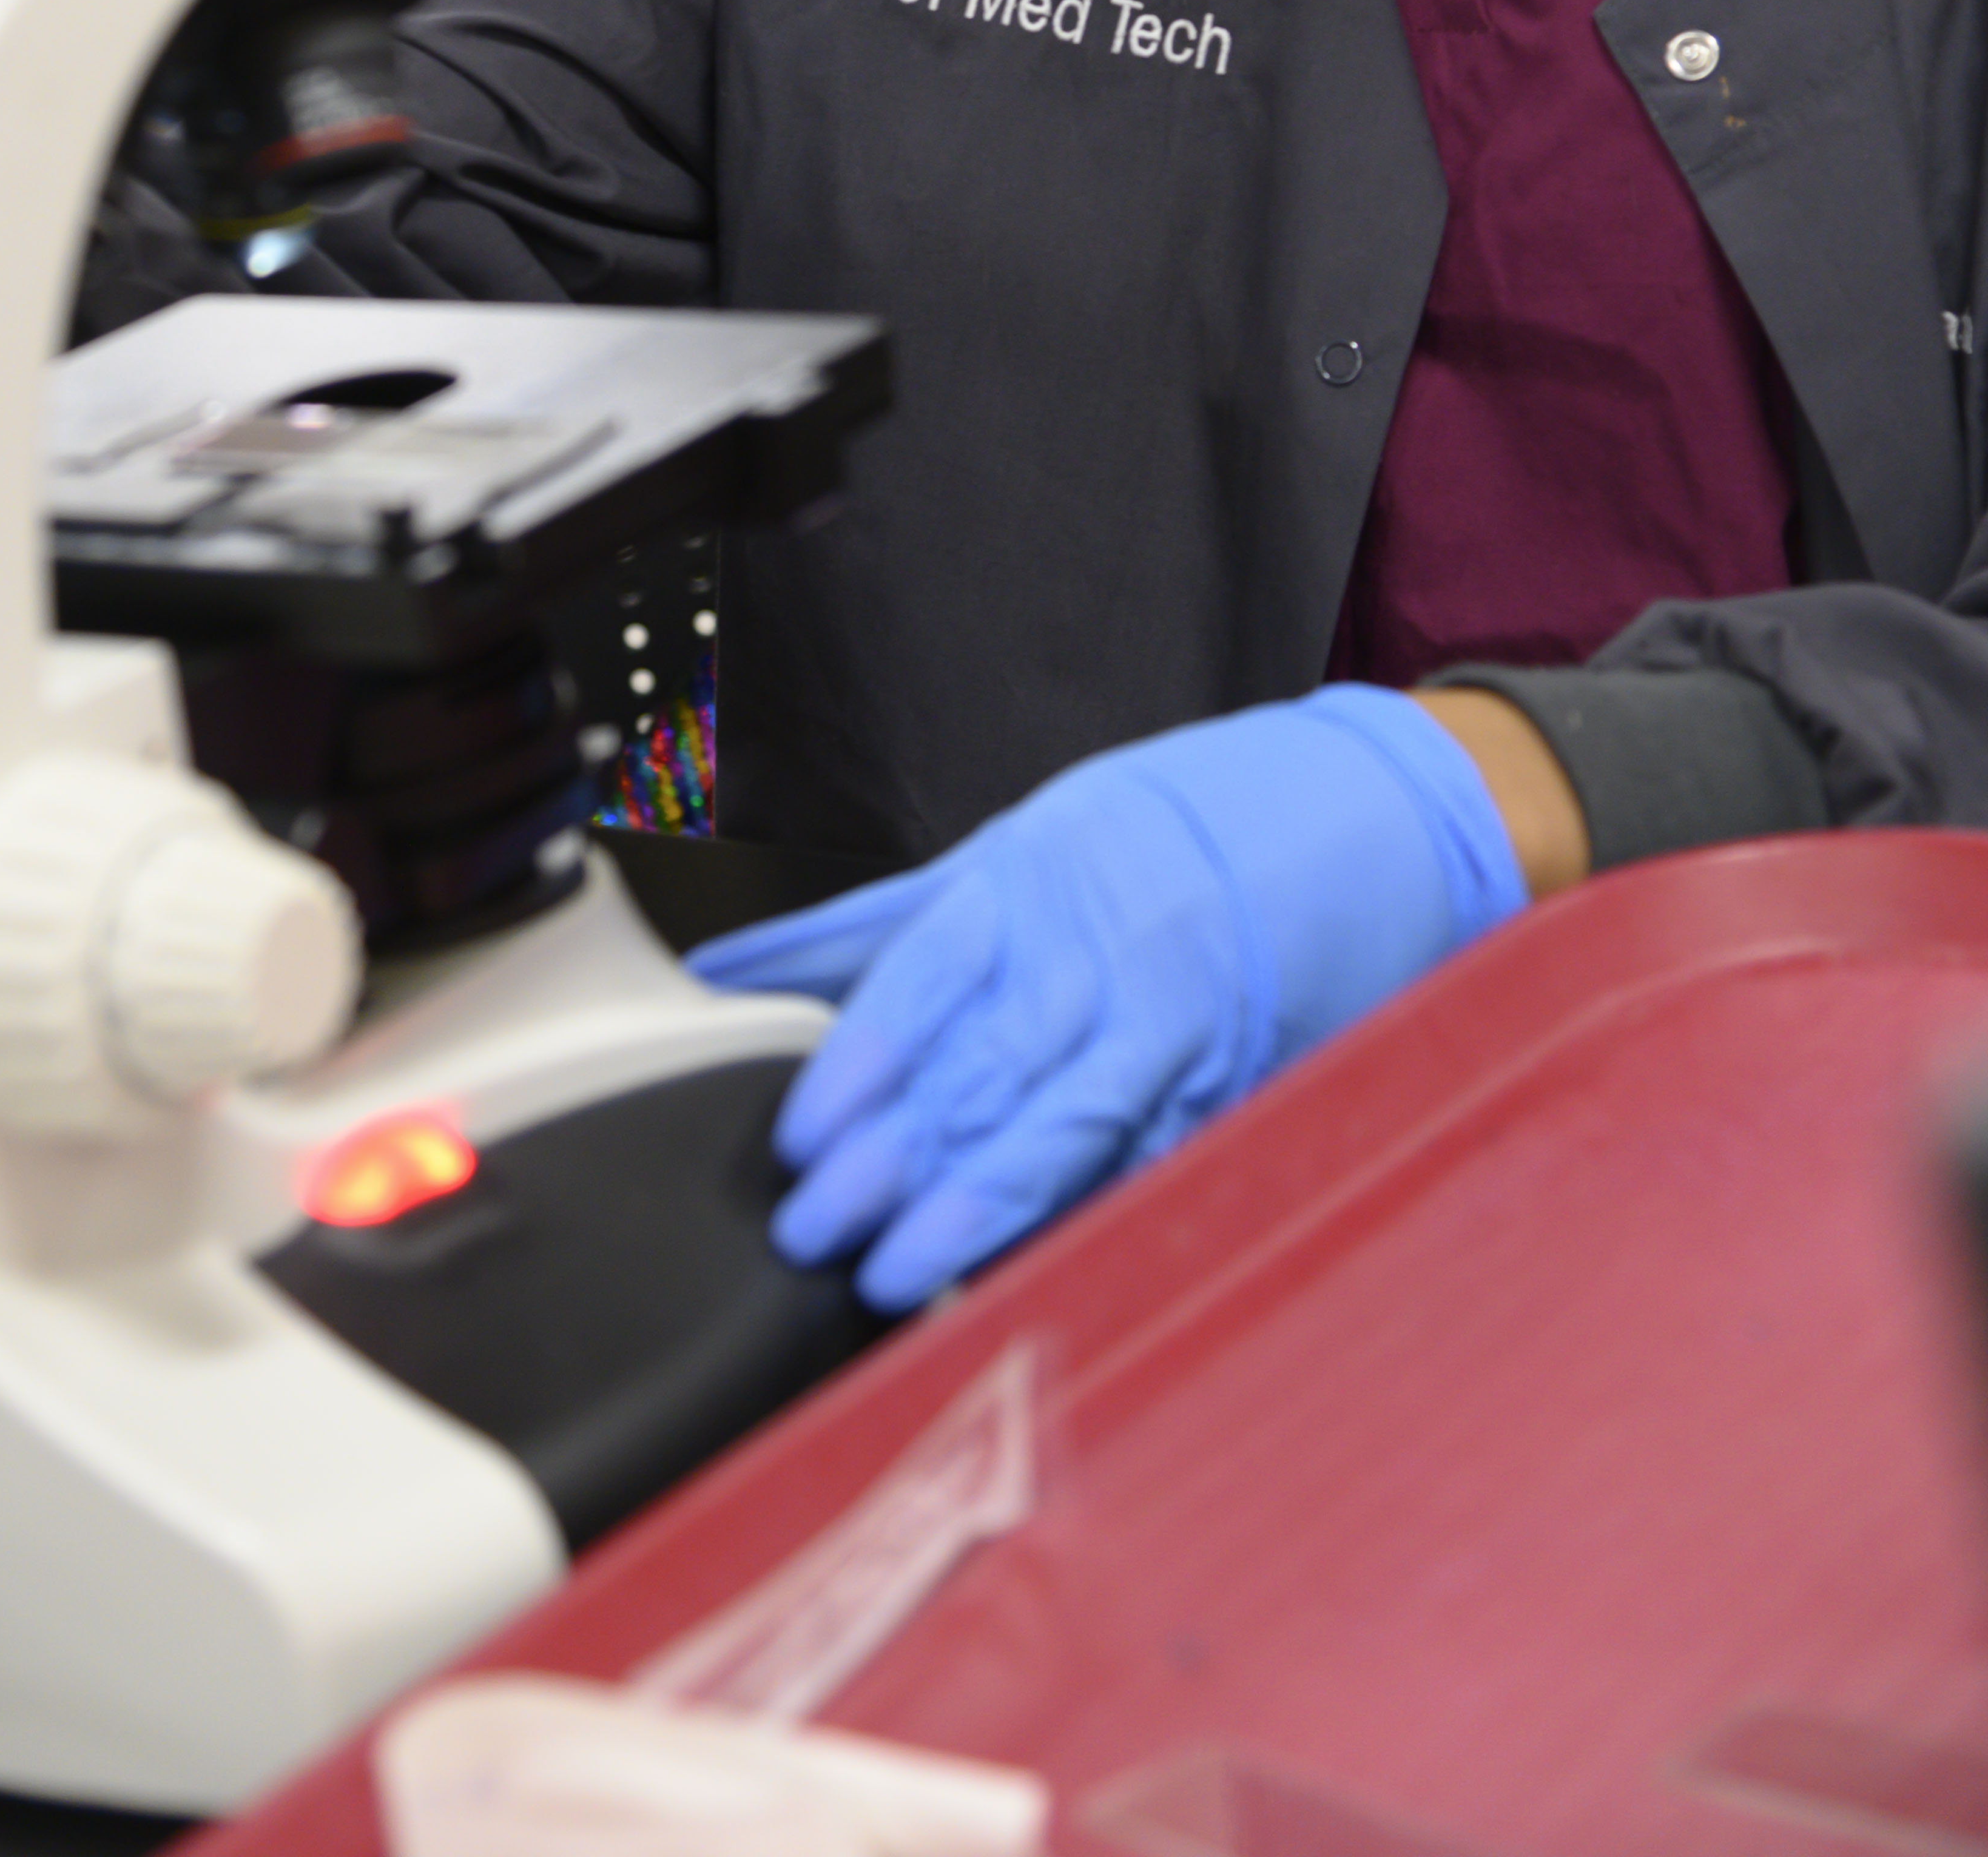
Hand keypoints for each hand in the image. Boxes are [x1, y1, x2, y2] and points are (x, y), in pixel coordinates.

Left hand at [690, 684, 1527, 1309]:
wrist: (1356, 811)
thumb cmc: (1165, 829)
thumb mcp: (1013, 844)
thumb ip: (876, 922)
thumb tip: (730, 966)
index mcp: (1030, 884)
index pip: (921, 982)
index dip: (858, 1066)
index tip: (801, 1138)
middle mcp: (1092, 957)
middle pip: (973, 1072)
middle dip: (888, 1164)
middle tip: (814, 1232)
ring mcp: (1164, 1030)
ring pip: (1051, 1133)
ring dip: (968, 1213)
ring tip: (895, 1275)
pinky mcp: (1217, 1091)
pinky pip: (1133, 1166)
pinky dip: (1075, 1223)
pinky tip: (1022, 1273)